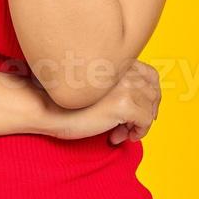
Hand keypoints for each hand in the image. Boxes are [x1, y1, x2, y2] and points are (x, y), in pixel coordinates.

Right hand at [41, 59, 161, 145]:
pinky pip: (146, 122)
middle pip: (154, 92)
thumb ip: (112, 85)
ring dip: (137, 125)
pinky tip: (114, 137)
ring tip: (117, 132)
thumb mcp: (92, 86)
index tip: (138, 111)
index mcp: (117, 62)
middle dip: (145, 112)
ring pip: (151, 109)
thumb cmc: (62, 99)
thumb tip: (134, 105)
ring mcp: (125, 86)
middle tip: (127, 126)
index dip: (149, 95)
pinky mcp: (124, 105)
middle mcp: (124, 70)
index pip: (150, 74)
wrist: (45, 106)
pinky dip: (136, 133)